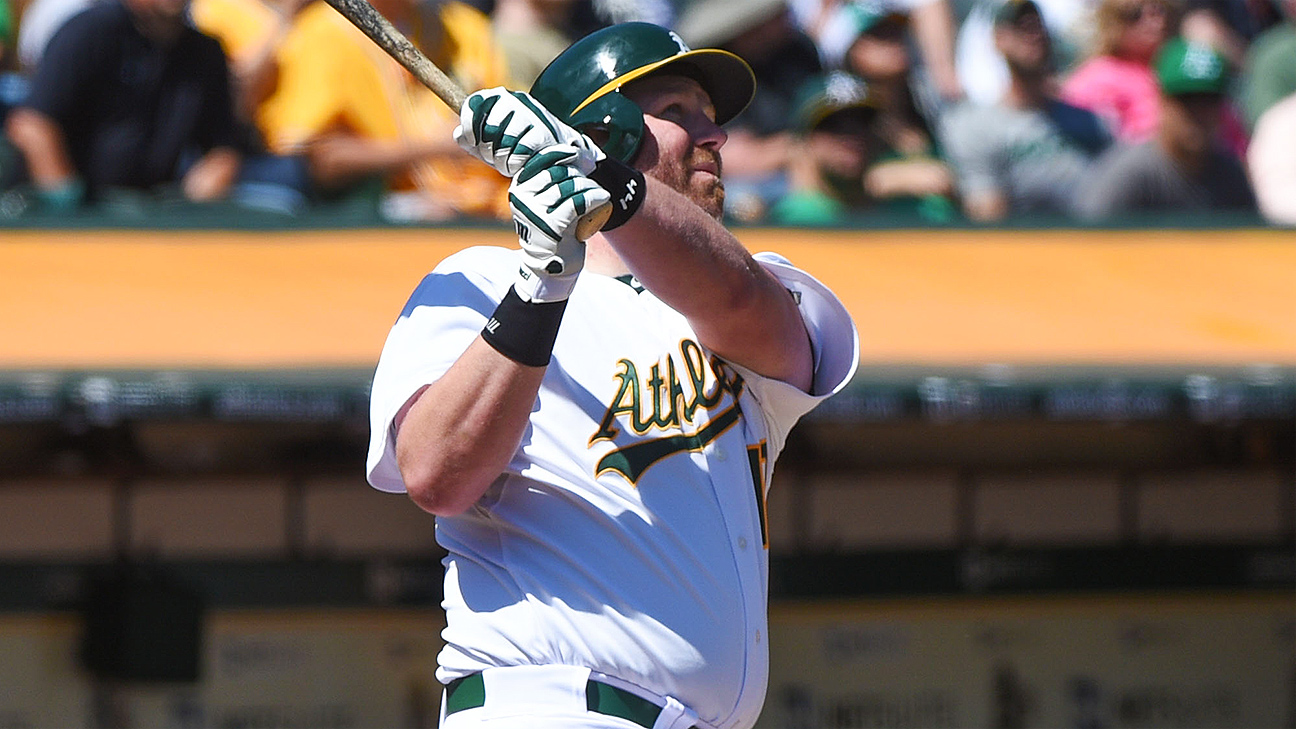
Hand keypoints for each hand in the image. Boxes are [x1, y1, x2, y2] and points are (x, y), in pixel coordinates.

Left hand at [455, 87, 604, 177]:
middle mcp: (512, 100)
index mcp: (496, 97)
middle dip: (488, 151)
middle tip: (497, 157)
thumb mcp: (491, 140)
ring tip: (510, 162)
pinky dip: (515, 165)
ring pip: (502, 144)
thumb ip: (471, 138)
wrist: (557, 148)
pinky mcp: (541, 133)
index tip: (472, 142)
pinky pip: (518, 154)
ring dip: (502, 161)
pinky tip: (522, 165)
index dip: (468, 128)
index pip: (473, 105)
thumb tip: (459, 136)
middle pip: (487, 130)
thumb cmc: (517, 143)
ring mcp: (528, 115)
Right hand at [508, 144, 609, 302]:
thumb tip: (578, 148)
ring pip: (570, 185)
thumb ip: (556, 178)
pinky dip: (594, 197)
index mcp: (520, 186)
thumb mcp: (549, 201)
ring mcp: (535, 211)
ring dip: (589, 186)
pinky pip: (578, 202)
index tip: (581, 155)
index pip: (542, 159)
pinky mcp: (551, 225)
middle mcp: (523, 197)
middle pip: (558, 170)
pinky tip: (602, 198)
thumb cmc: (556, 229)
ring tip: (597, 191)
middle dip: (580, 170)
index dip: (564, 153)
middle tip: (592, 175)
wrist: (553, 266)